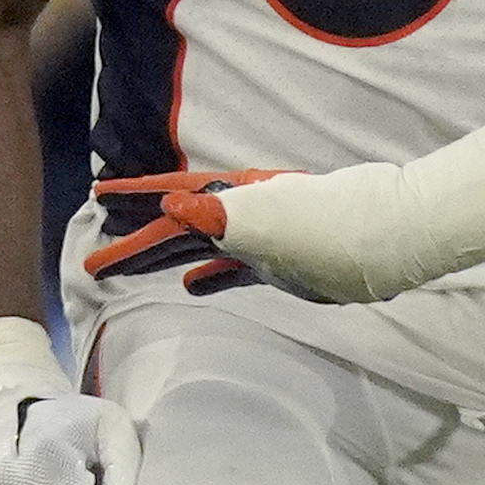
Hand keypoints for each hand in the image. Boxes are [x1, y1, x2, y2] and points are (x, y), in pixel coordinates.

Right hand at [114, 164, 420, 304]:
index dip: (136, 197)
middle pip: (178, 229)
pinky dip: (209, 279)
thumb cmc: (335, 227)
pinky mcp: (284, 265)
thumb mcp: (273, 219)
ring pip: (199, 250)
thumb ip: (221, 215)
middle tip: (93, 262)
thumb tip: (172, 204)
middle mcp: (245, 216)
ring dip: (161, 260)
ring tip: (123, 270)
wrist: (391, 242)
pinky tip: (187, 289)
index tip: (98, 196)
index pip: (175, 197)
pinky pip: (234, 271)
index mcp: (237, 199)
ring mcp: (264, 241)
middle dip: (135, 242)